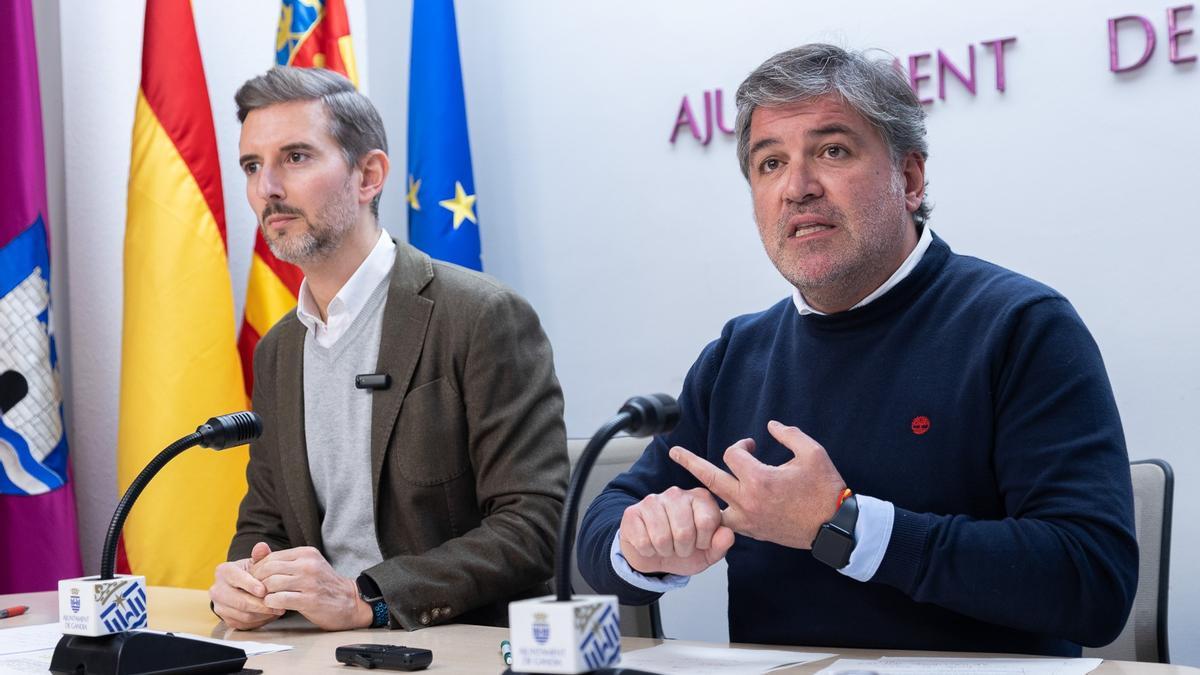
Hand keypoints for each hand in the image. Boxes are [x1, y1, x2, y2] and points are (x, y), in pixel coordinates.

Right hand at [209, 542, 285, 629]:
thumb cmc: (251, 573)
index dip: (250, 585)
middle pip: (239, 601)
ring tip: (278, 610)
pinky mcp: (225, 619)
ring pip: (242, 614)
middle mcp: (217, 589)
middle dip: (260, 604)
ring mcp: (220, 606)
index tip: (263, 590)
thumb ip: (260, 555)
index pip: (236, 578)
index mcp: (224, 571)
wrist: (241, 587)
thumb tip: (262, 547)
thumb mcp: (256, 562)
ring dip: (262, 614)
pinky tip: (270, 615)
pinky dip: (258, 621)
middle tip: (277, 604)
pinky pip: (243, 624)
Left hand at [250, 546, 372, 630]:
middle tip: (254, 591)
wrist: (350, 601)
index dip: (258, 569)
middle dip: (257, 582)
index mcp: (307, 553)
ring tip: (263, 599)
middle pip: (269, 569)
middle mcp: (308, 564)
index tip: (254, 580)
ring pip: (271, 584)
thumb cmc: (324, 585)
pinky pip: (279, 599)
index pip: (272, 557)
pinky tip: (273, 606)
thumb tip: (257, 551)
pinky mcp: (310, 600)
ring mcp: (310, 582)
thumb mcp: (307, 565)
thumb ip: (284, 560)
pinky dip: (270, 604)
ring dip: (263, 594)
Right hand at [619, 485, 734, 575]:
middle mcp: (677, 493)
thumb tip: (727, 534)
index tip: (700, 542)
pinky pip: (643, 541)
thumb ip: (721, 544)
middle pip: (683, 532)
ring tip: (666, 546)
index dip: (704, 541)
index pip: (707, 521)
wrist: (653, 556)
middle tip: (680, 548)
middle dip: (683, 549)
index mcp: (700, 498)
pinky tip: (650, 544)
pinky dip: (648, 551)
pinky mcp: (632, 512)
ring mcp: (653, 500)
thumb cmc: (684, 550)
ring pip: (662, 538)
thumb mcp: (708, 553)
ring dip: (665, 551)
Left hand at [669, 420, 845, 548]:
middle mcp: (748, 500)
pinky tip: (707, 509)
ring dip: (699, 494)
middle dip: (689, 461)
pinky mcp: (752, 532)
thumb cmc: (824, 488)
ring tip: (681, 489)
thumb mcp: (812, 453)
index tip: (751, 444)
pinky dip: (716, 514)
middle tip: (673, 451)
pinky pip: (725, 523)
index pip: (733, 454)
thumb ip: (788, 434)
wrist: (833, 526)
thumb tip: (770, 425)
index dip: (741, 444)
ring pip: (713, 505)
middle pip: (709, 477)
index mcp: (760, 479)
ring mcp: (748, 519)